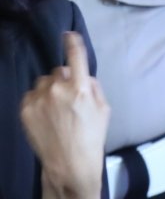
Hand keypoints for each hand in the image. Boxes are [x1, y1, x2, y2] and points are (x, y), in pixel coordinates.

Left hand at [20, 32, 109, 197]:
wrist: (69, 164)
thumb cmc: (91, 138)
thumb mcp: (104, 112)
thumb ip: (94, 89)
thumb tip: (84, 76)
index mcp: (81, 89)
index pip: (76, 57)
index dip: (73, 43)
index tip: (69, 34)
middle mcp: (58, 89)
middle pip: (59, 71)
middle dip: (64, 80)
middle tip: (69, 99)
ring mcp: (40, 98)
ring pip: (43, 82)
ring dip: (49, 90)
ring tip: (56, 111)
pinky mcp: (26, 108)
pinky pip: (32, 95)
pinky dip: (38, 101)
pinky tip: (46, 117)